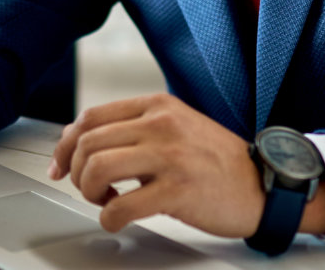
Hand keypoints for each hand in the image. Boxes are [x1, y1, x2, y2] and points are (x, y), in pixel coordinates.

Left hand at [48, 94, 324, 238]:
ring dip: (89, 192)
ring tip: (105, 201)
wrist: (265, 184)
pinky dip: (109, 218)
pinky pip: (122, 207)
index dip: (64, 144)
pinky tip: (120, 218)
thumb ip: (137, 128)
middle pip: (87, 143)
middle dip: (76, 172)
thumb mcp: (177, 126)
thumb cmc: (219, 161)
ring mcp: (170, 156)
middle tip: (89, 189)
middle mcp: (161, 124)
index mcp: (158, 106)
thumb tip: (85, 143)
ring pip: (96, 169)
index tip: (59, 165)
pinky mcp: (178, 190)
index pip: (90, 117)